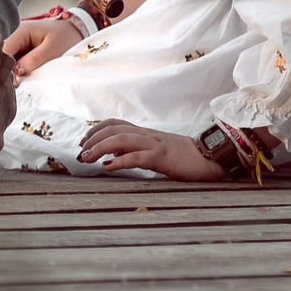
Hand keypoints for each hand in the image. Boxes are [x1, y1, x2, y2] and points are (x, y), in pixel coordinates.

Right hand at [3, 16, 84, 77]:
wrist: (73, 31)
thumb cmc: (65, 37)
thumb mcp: (53, 49)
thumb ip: (34, 59)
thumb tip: (16, 71)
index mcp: (21, 31)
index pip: (4, 50)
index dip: (5, 67)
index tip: (13, 83)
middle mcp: (14, 35)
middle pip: (2, 55)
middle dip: (6, 71)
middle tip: (15, 86)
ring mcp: (15, 43)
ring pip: (5, 60)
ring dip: (11, 72)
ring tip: (18, 84)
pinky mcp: (19, 50)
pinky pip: (12, 61)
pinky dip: (16, 71)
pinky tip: (20, 78)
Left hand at [78, 120, 224, 179]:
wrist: (210, 158)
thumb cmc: (183, 158)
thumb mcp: (155, 151)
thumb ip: (135, 150)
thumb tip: (113, 154)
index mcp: (145, 133)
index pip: (115, 123)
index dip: (96, 130)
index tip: (84, 142)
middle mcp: (147, 135)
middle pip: (114, 129)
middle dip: (93, 139)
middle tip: (80, 153)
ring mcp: (154, 144)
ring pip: (121, 140)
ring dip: (100, 148)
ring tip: (87, 158)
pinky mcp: (162, 157)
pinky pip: (137, 157)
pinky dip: (119, 161)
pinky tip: (107, 167)